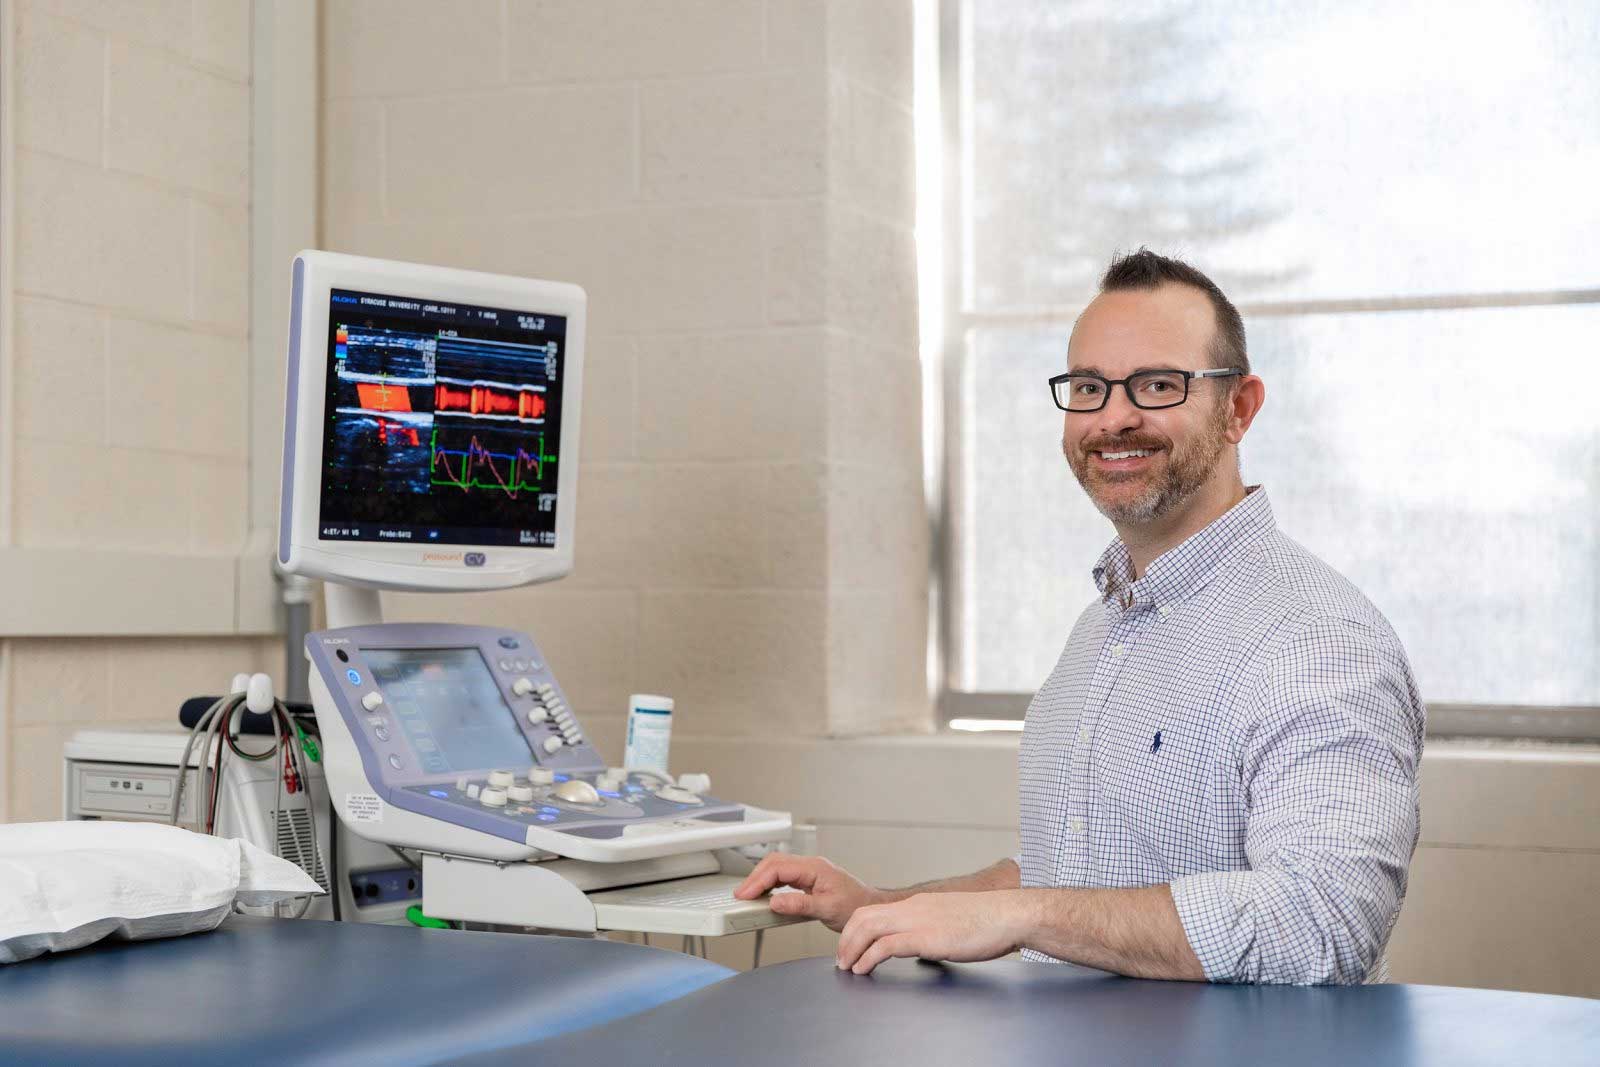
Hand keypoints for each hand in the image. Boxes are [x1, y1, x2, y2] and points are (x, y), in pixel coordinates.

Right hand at [733, 853, 884, 932]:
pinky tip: (764, 896)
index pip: (778, 868)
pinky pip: (783, 877)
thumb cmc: (856, 906)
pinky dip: (770, 885)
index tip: (745, 894)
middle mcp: (810, 865)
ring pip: (777, 868)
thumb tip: (775, 902)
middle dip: (754, 878)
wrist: (870, 907)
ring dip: (761, 880)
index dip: (758, 881)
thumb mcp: (827, 909)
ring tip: (748, 896)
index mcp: (814, 867)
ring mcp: (809, 871)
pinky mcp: (808, 880)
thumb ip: (800, 905)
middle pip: (773, 863)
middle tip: (741, 896)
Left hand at [834, 891, 1030, 974]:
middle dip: (846, 939)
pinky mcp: (927, 937)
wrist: (1010, 915)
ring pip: (869, 927)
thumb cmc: (989, 922)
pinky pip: (887, 945)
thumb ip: (931, 931)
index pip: (875, 910)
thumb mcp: (951, 922)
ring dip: (852, 948)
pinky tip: (864, 969)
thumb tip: (921, 948)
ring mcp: (919, 921)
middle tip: (842, 960)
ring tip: (848, 966)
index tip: (850, 946)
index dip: (856, 929)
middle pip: (864, 916)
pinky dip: (869, 957)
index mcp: (919, 905)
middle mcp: (913, 908)